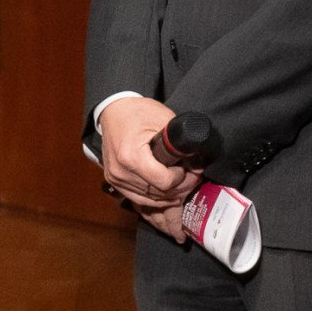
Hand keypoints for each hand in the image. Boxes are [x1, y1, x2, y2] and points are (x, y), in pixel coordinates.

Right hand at [96, 92, 196, 212]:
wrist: (113, 111)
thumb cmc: (137, 112)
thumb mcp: (164, 120)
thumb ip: (182, 144)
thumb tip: (198, 165)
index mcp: (131, 157)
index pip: (164, 182)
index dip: (182, 178)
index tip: (188, 169)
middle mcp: (121, 172)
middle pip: (158, 193)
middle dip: (180, 188)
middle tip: (192, 178)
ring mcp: (115, 179)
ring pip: (150, 200)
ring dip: (169, 196)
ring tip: (182, 185)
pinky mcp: (114, 181)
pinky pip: (138, 198)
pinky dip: (155, 199)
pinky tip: (168, 194)